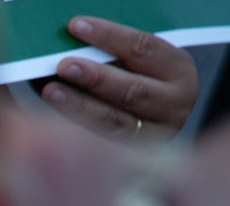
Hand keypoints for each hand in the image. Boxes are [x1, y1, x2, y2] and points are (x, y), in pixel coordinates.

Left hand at [43, 17, 198, 144]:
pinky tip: (53, 123)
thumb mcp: (139, 63)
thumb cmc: (140, 79)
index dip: (109, 36)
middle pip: (131, 89)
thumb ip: (113, 54)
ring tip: (50, 92)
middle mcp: (175, 104)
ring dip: (79, 105)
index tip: (76, 26)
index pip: (143, 47)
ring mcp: (157, 133)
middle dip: (95, 76)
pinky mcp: (135, 156)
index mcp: (179, 70)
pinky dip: (78, 130)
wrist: (156, 119)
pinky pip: (103, 143)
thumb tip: (70, 39)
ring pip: (114, 120)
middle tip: (63, 66)